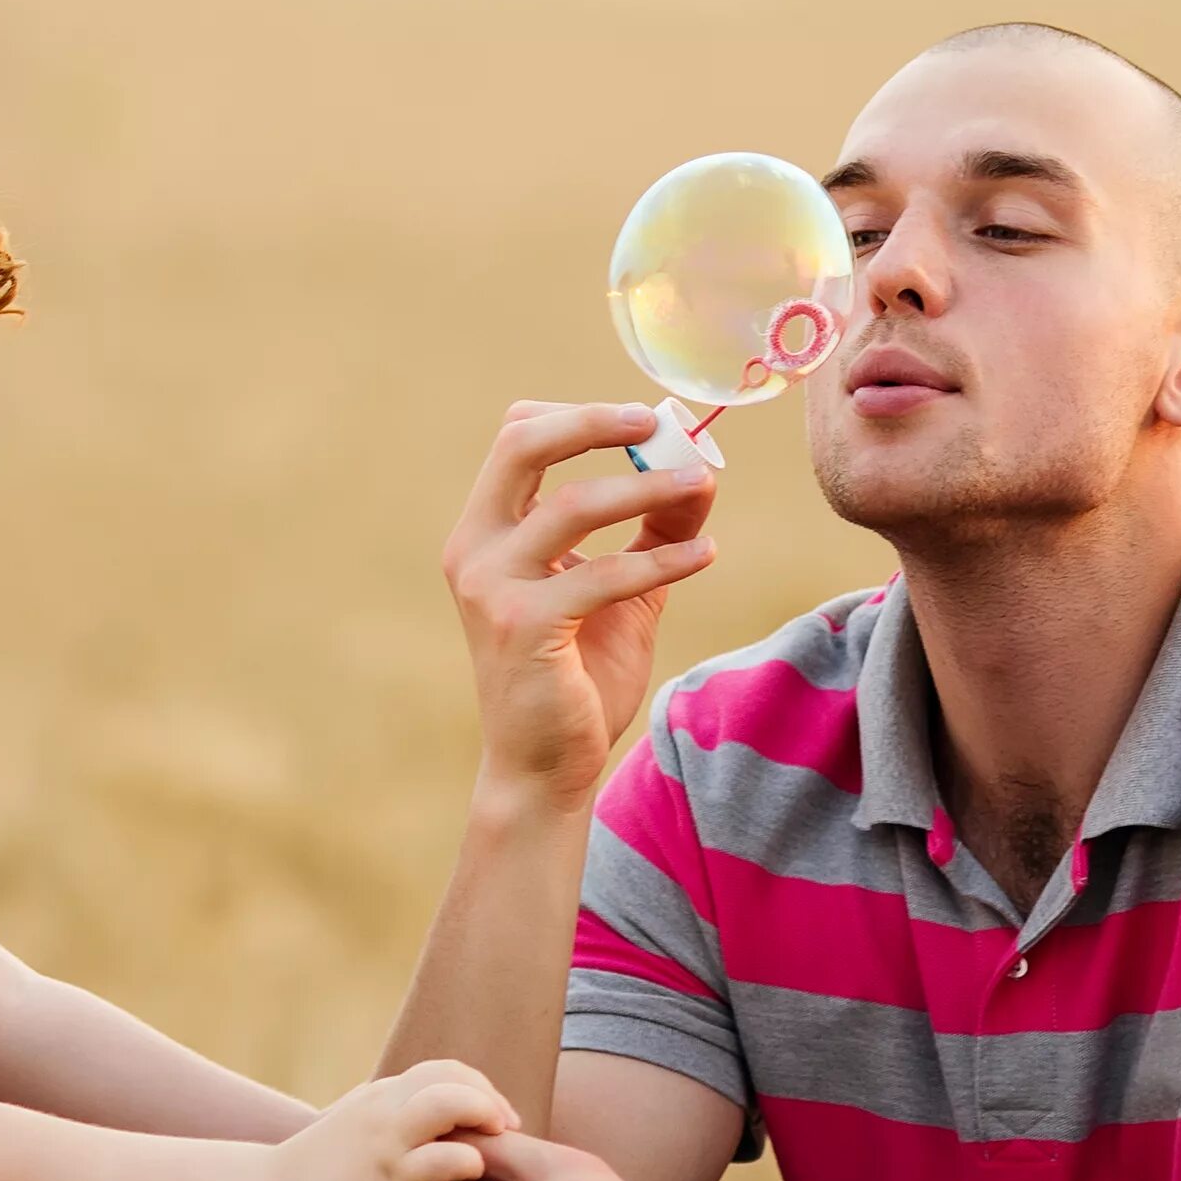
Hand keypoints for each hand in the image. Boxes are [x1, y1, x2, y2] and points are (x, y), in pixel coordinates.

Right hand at [267, 1060, 518, 1180]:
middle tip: (507, 1127)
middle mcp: (387, 1108)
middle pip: (454, 1076)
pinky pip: (445, 1159)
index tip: (497, 1117)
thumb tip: (450, 1133)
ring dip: (485, 1115)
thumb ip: (399, 1121)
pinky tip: (470, 1178)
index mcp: (383, 1095)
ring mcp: (389, 1141)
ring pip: (451, 1102)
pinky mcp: (391, 1179)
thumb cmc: (322, 1173)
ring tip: (497, 1142)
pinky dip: (470, 1163)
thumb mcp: (361, 1129)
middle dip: (490, 1098)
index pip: (445, 1070)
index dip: (480, 1088)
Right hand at [442, 402, 717, 811]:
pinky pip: (604, 573)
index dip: (581, 415)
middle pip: (522, 444)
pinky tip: (704, 555)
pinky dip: (662, 558)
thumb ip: (654, 530)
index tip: (646, 421)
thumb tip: (702, 472)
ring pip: (572, 505)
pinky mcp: (524, 627)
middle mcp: (475, 548)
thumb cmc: (577, 674)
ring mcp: (491, 587)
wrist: (546, 765)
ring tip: (704, 485)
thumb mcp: (622, 588)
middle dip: (594, 421)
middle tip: (658, 423)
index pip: (518, 436)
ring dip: (648, 489)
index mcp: (487, 530)